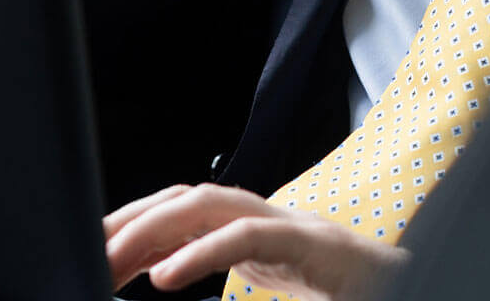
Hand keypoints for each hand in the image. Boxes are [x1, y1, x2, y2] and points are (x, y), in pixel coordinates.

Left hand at [104, 184, 409, 300]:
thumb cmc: (335, 289)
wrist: (403, 286)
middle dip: (127, 222)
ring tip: (112, 262)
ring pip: (206, 205)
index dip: (127, 225)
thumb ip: (211, 270)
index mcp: (245, 226)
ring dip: (152, 229)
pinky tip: (165, 278)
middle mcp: (260, 214)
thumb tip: (156, 274)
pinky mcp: (308, 241)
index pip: (174, 211)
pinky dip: (201, 253)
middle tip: (86, 254)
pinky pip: (246, 237)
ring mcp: (285, 222)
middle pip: (180, 199)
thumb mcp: (260, 281)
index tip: (88, 249)